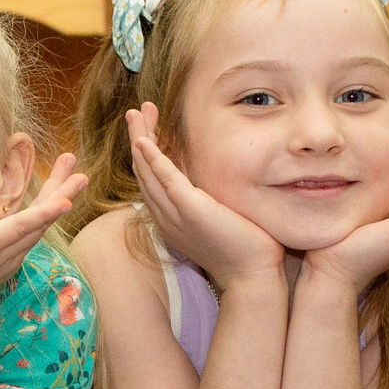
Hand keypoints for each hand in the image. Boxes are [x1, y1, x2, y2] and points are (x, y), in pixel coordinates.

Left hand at [0, 153, 88, 319]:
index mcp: (1, 252)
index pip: (29, 221)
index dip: (47, 199)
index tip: (56, 177)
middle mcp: (8, 253)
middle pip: (42, 218)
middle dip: (62, 190)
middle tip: (80, 169)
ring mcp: (2, 251)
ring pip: (40, 219)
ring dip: (62, 195)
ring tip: (81, 175)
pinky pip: (22, 228)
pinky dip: (44, 215)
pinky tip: (63, 203)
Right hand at [126, 104, 284, 285]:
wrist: (252, 276)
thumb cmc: (245, 251)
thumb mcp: (222, 220)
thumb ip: (213, 201)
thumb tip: (219, 184)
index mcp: (172, 219)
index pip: (153, 180)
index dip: (147, 151)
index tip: (150, 128)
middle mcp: (166, 217)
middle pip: (144, 171)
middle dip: (139, 137)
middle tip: (137, 111)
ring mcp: (175, 214)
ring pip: (148, 171)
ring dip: (140, 140)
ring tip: (136, 114)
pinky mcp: (190, 210)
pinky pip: (165, 180)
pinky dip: (152, 159)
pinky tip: (143, 140)